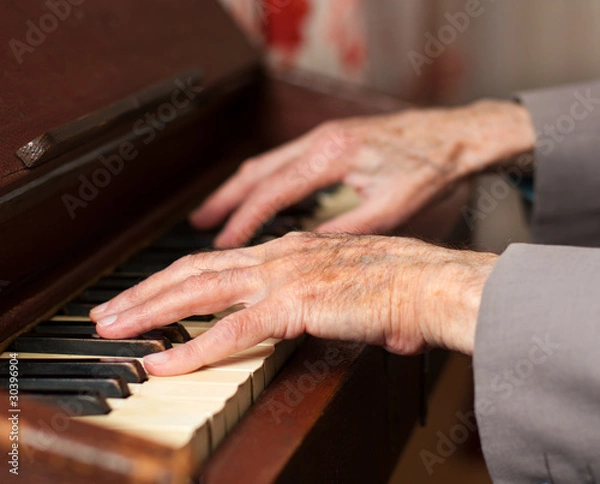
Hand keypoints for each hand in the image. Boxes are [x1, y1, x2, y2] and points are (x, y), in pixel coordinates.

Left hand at [90, 233, 496, 375]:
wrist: (430, 282)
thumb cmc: (397, 284)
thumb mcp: (345, 284)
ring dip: (152, 311)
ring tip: (114, 328)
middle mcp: (276, 256)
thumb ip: (319, 298)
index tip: (146, 296)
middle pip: (194, 271)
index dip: (175, 279)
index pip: (216, 262)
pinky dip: (193, 348)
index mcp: (287, 249)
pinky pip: (232, 331)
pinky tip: (163, 362)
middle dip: (145, 291)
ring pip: (199, 292)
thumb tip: (318, 314)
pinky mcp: (294, 304)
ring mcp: (282, 277)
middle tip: (108, 309)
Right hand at [190, 100, 534, 247]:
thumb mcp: (392, 206)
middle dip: (223, 200)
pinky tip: (255, 199)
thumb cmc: (429, 167)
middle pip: (256, 172)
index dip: (244, 219)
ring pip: (265, 164)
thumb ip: (348, 228)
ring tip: (212, 215)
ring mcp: (321, 138)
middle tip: (197, 225)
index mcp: (332, 155)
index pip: (274, 191)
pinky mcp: (328, 141)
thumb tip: (311, 252)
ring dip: (236, 190)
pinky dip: (260, 183)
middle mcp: (319, 142)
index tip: (223, 243)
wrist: (454, 135)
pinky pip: (281, 162)